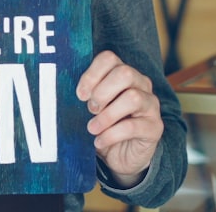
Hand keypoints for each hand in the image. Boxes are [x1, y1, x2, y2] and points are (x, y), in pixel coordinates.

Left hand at [76, 50, 162, 187]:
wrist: (120, 156)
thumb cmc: (102, 125)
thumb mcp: (90, 108)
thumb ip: (83, 96)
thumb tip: (60, 92)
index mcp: (122, 73)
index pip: (109, 58)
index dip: (92, 74)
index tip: (80, 95)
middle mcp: (141, 84)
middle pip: (124, 73)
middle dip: (102, 92)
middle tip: (90, 109)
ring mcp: (150, 104)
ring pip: (133, 98)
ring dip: (107, 115)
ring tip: (92, 128)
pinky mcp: (155, 127)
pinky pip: (134, 126)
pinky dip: (111, 135)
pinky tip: (99, 141)